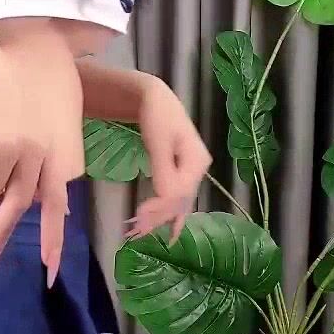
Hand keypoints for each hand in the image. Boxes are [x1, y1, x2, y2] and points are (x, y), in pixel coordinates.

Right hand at [0, 26, 63, 274]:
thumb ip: (30, 140)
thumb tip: (19, 180)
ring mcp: (10, 147)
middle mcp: (37, 147)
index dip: (55, 228)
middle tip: (47, 274)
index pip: (56, 192)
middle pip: (35, 203)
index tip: (54, 258)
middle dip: (45, 242)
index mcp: (52, 139)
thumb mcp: (27, 106)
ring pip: (5, 199)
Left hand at [127, 78, 210, 242]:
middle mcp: (198, 170)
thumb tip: (167, 198)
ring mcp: (191, 173)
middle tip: (135, 230)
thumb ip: (163, 169)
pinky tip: (169, 233)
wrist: (156, 100)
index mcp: (197, 161)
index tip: (138, 216)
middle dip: (159, 217)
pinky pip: (177, 198)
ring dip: (161, 218)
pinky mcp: (181, 174)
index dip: (160, 207)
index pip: (179, 193)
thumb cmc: (157, 115)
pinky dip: (169, 214)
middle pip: (180, 201)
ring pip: (178, 202)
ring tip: (142, 232)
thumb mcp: (159, 140)